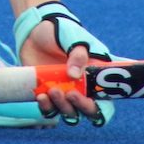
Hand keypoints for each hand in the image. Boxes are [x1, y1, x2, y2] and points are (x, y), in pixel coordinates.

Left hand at [12, 1, 114, 126]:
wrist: (35, 31)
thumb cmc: (61, 31)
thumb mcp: (73, 38)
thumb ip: (77, 55)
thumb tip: (75, 75)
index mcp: (96, 75)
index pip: (107, 97)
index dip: (106, 105)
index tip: (95, 99)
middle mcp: (83, 88)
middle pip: (89, 110)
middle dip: (81, 106)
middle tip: (71, 94)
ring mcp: (65, 93)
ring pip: (69, 112)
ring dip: (63, 107)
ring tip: (52, 90)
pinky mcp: (48, 95)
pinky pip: (50, 110)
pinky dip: (46, 107)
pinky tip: (41, 97)